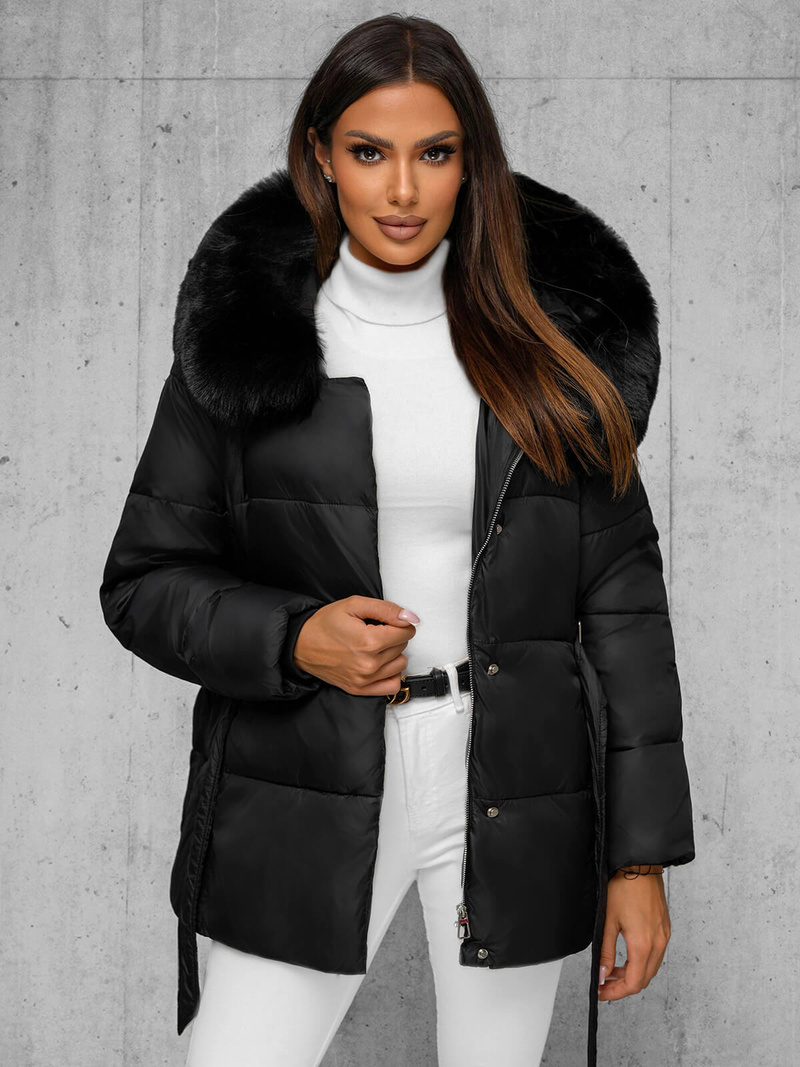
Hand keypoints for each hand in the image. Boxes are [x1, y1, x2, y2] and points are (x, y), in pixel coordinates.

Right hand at [293, 595, 418, 696]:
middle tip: (374, 630)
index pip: (406, 632)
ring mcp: (364, 679)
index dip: (399, 622)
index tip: (387, 620)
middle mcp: (369, 664)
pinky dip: (391, 674)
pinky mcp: (359, 689)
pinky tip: (380, 664)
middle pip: (402, 647)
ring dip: (392, 654)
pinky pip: (392, 686)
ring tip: (375, 646)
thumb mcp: (354, 605)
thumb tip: (410, 617)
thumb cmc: (324, 624)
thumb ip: (386, 609)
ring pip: (400, 664)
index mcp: (369, 641)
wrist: (300, 645)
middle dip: (393, 636)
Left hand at [598, 868, 670, 1001]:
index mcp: (643, 945)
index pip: (634, 983)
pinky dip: (641, 962)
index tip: (603, 993)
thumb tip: (602, 974)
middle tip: (605, 984)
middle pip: (644, 979)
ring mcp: (664, 937)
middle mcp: (658, 944)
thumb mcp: (608, 921)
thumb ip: (605, 952)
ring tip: (612, 971)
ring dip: (632, 974)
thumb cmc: (624, 888)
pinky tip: (627, 957)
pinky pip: (655, 955)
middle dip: (623, 986)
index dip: (617, 992)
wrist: (641, 866)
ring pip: (650, 969)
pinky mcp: (665, 929)